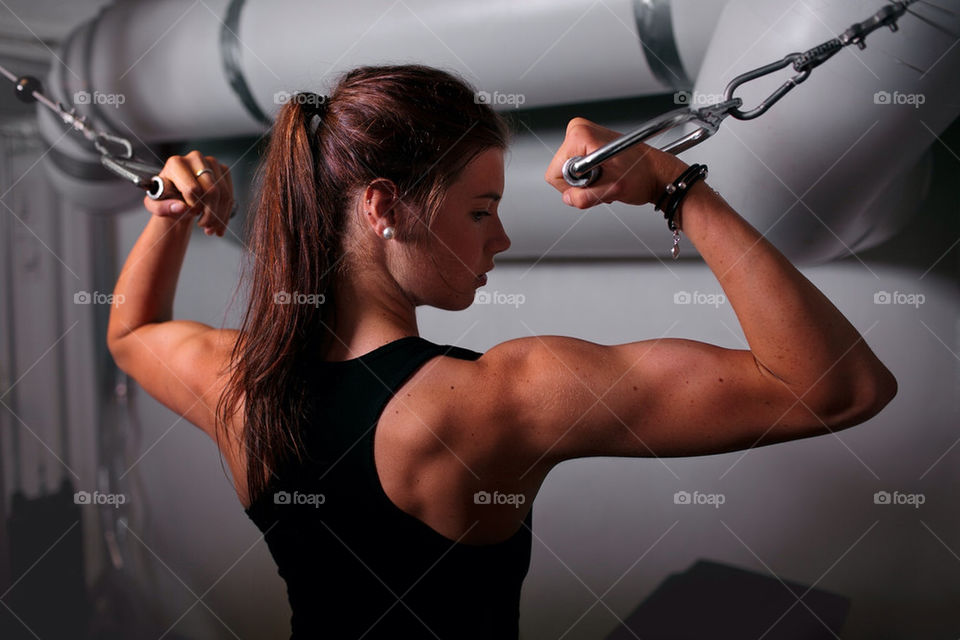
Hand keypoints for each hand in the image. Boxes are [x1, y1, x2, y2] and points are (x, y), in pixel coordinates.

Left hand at [143, 150, 234, 236]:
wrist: (177, 196)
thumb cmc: (166, 199)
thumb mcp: (155, 206)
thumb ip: (163, 208)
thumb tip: (181, 208)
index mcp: (175, 163)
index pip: (193, 189)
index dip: (193, 206)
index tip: (189, 213)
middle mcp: (195, 158)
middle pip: (211, 191)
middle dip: (209, 214)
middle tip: (203, 225)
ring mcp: (211, 163)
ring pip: (223, 195)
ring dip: (219, 216)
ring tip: (210, 227)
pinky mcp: (223, 170)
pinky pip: (230, 195)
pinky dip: (225, 213)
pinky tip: (218, 223)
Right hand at [544, 117, 687, 208]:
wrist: (657, 172)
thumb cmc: (643, 175)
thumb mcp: (612, 190)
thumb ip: (584, 197)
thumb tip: (569, 198)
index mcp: (580, 136)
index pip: (554, 173)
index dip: (572, 186)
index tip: (594, 183)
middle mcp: (579, 130)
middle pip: (560, 171)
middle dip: (580, 184)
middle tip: (603, 182)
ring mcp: (584, 134)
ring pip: (568, 172)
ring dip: (587, 182)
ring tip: (607, 179)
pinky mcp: (588, 141)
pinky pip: (576, 167)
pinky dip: (590, 177)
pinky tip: (606, 176)